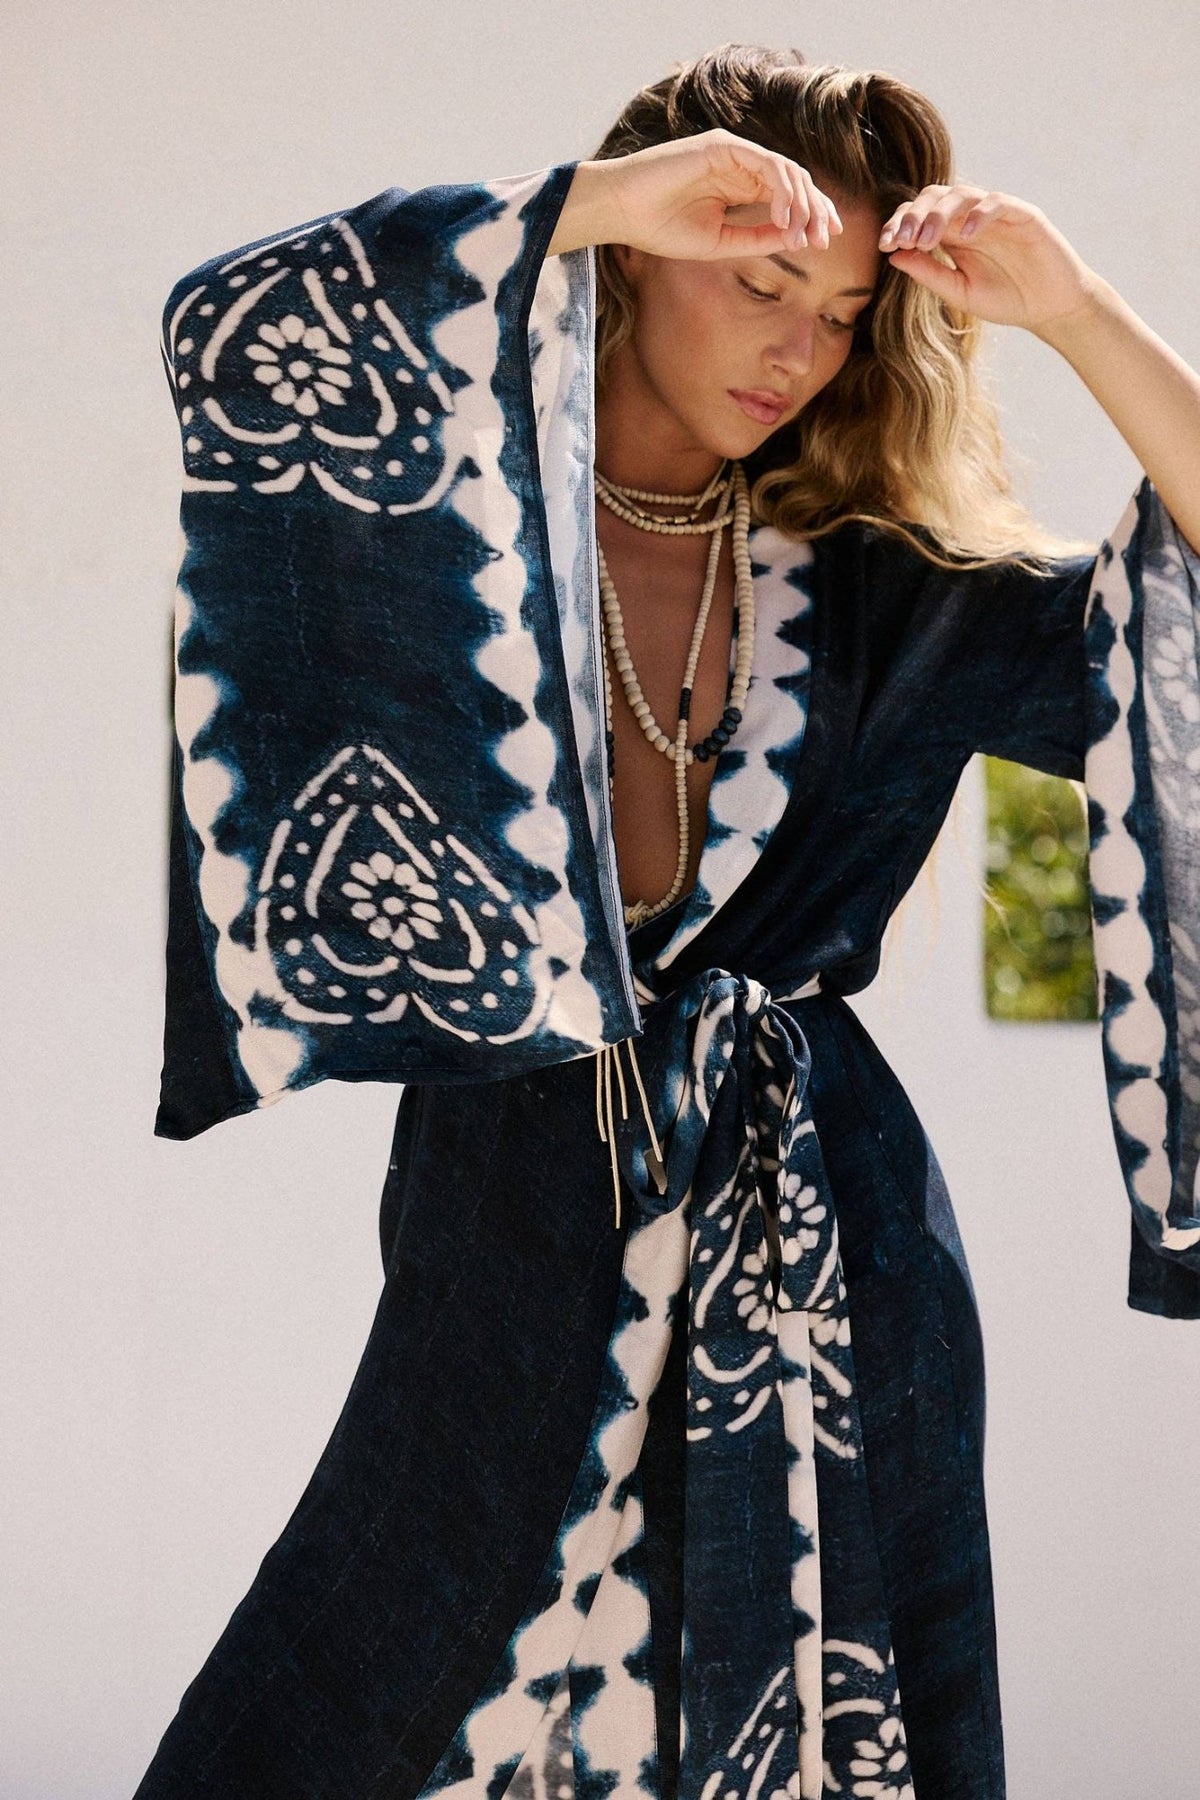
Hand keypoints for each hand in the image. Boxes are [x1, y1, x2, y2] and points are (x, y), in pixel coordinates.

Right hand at [548, 127, 843, 260]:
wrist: (623, 212)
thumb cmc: (661, 227)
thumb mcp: (719, 242)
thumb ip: (756, 237)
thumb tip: (796, 238)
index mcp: (739, 186)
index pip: (787, 195)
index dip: (810, 215)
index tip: (824, 242)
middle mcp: (740, 165)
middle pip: (794, 180)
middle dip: (815, 209)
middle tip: (826, 238)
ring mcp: (732, 153)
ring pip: (786, 171)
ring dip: (802, 203)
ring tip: (806, 233)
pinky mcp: (723, 146)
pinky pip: (766, 165)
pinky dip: (781, 190)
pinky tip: (784, 217)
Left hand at [878, 183, 1100, 336]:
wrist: (1050, 308)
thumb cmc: (1006, 300)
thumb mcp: (960, 292)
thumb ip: (929, 273)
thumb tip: (893, 255)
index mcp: (952, 235)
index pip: (919, 215)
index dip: (900, 224)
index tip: (885, 244)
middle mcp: (971, 218)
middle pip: (935, 197)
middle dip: (914, 214)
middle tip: (902, 238)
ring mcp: (997, 214)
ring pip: (962, 194)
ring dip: (940, 213)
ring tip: (926, 238)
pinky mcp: (1023, 214)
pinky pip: (998, 203)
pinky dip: (980, 214)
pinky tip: (967, 234)